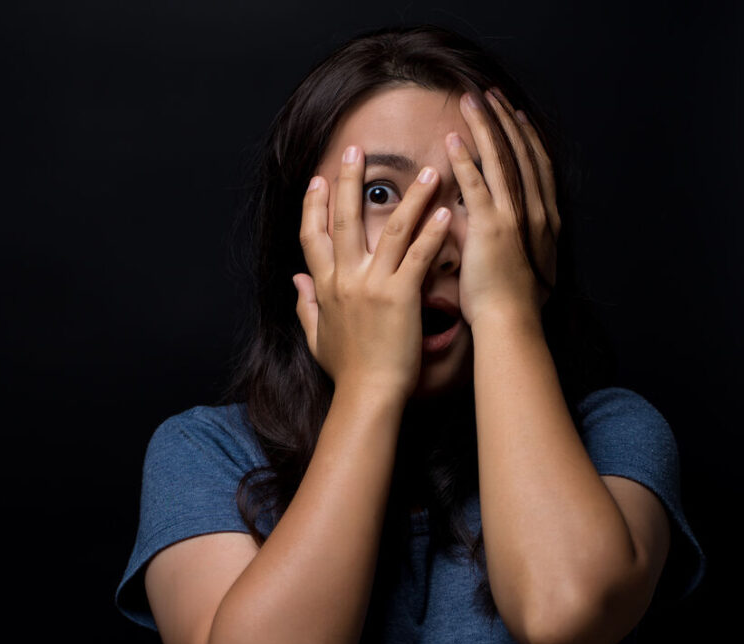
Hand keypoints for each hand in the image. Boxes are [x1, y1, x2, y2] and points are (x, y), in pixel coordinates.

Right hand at [293, 145, 451, 395]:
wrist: (367, 394)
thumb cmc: (346, 370)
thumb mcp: (316, 336)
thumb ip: (305, 304)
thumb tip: (296, 280)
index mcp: (325, 286)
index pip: (312, 235)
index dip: (313, 205)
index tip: (318, 179)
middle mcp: (345, 279)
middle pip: (344, 219)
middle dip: (349, 181)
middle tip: (357, 149)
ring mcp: (372, 285)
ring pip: (391, 229)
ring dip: (410, 196)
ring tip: (428, 171)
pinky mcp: (401, 296)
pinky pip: (418, 255)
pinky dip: (434, 232)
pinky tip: (448, 210)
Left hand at [448, 89, 560, 327]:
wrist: (511, 324)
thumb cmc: (507, 302)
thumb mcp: (512, 259)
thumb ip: (495, 233)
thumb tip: (474, 218)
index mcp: (542, 219)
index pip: (535, 166)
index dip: (525, 137)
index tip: (513, 114)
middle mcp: (535, 212)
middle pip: (521, 154)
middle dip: (505, 121)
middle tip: (490, 94)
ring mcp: (515, 218)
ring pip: (502, 161)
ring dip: (486, 127)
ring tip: (471, 100)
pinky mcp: (492, 229)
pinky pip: (478, 186)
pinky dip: (467, 159)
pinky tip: (453, 138)